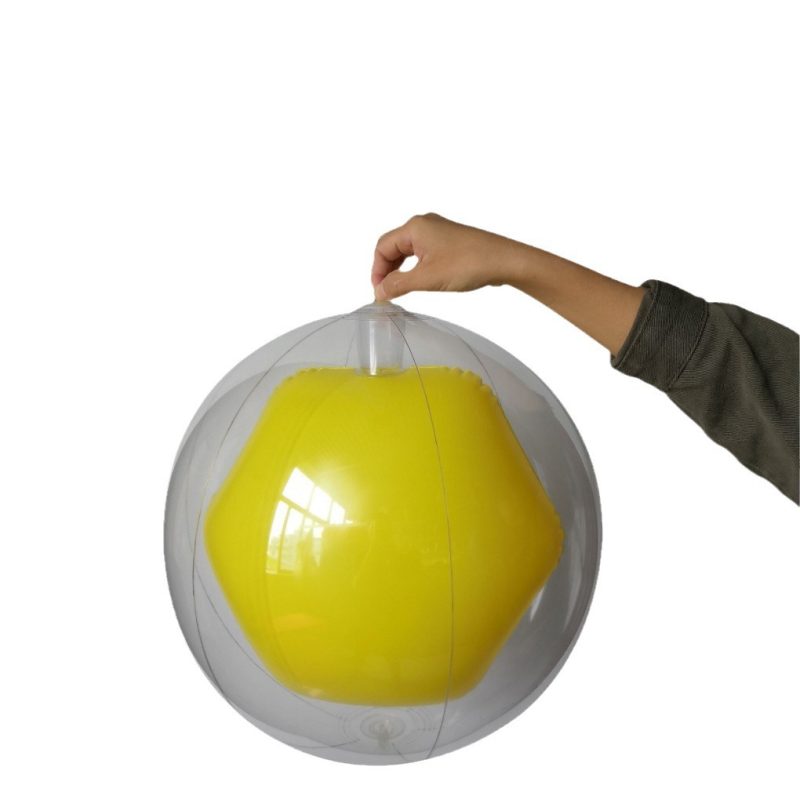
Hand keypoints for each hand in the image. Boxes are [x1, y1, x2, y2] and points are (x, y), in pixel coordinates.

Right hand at [371, 212, 645, 356]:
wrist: (505, 261)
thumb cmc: (469, 263)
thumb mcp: (426, 279)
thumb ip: (398, 285)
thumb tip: (379, 293)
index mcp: (415, 227)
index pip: (382, 247)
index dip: (376, 272)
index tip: (379, 293)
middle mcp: (424, 224)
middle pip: (393, 247)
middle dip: (386, 271)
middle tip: (387, 294)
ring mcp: (438, 231)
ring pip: (407, 250)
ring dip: (400, 270)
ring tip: (400, 291)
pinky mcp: (449, 241)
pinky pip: (422, 252)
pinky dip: (414, 267)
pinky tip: (418, 281)